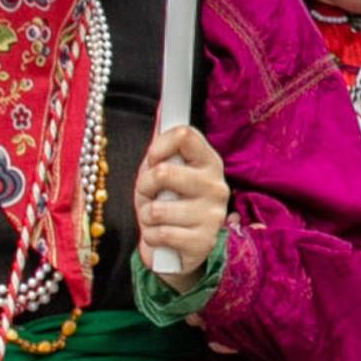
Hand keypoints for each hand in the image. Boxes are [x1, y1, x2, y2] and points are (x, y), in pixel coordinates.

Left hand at [134, 123, 229, 274]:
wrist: (177, 250)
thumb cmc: (168, 205)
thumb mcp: (164, 174)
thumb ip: (163, 148)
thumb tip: (161, 111)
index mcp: (209, 162)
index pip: (185, 135)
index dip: (158, 146)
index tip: (152, 159)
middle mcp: (216, 186)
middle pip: (164, 172)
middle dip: (144, 185)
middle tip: (148, 195)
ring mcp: (212, 216)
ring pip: (157, 209)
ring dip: (146, 216)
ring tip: (156, 219)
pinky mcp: (203, 242)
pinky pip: (160, 234)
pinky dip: (151, 237)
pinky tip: (161, 237)